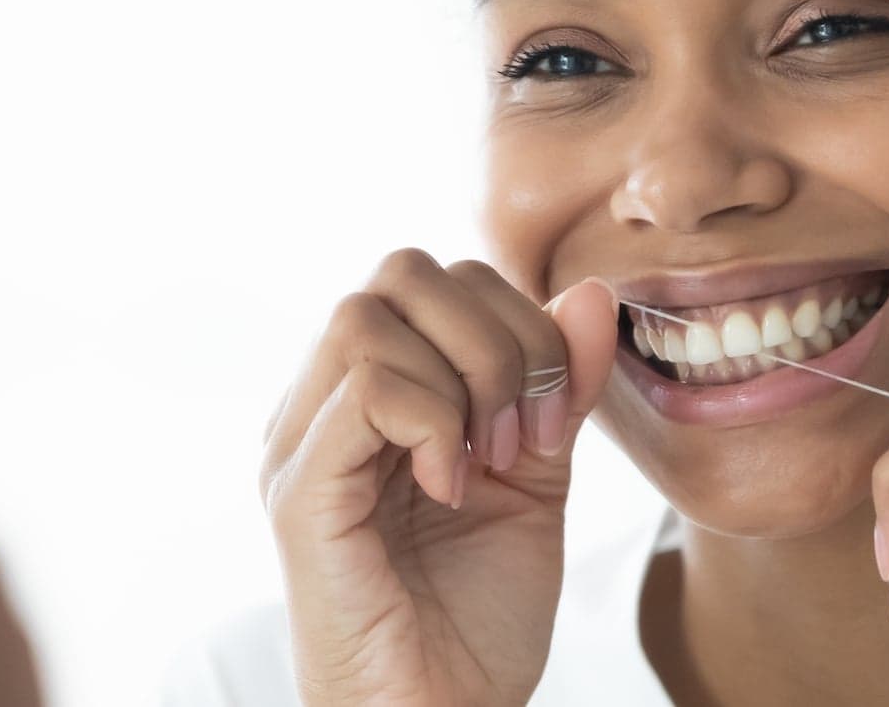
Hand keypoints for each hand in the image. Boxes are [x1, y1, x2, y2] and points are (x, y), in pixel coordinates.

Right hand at [260, 250, 619, 706]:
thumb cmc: (475, 619)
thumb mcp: (540, 478)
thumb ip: (559, 386)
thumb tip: (589, 291)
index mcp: (371, 392)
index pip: (437, 275)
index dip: (517, 323)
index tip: (548, 423)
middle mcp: (321, 406)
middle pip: (399, 270)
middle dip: (495, 336)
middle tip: (521, 436)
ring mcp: (299, 446)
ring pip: (368, 315)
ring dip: (464, 379)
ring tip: (485, 463)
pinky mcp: (299, 495)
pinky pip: (366, 393)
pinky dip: (433, 423)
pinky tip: (452, 487)